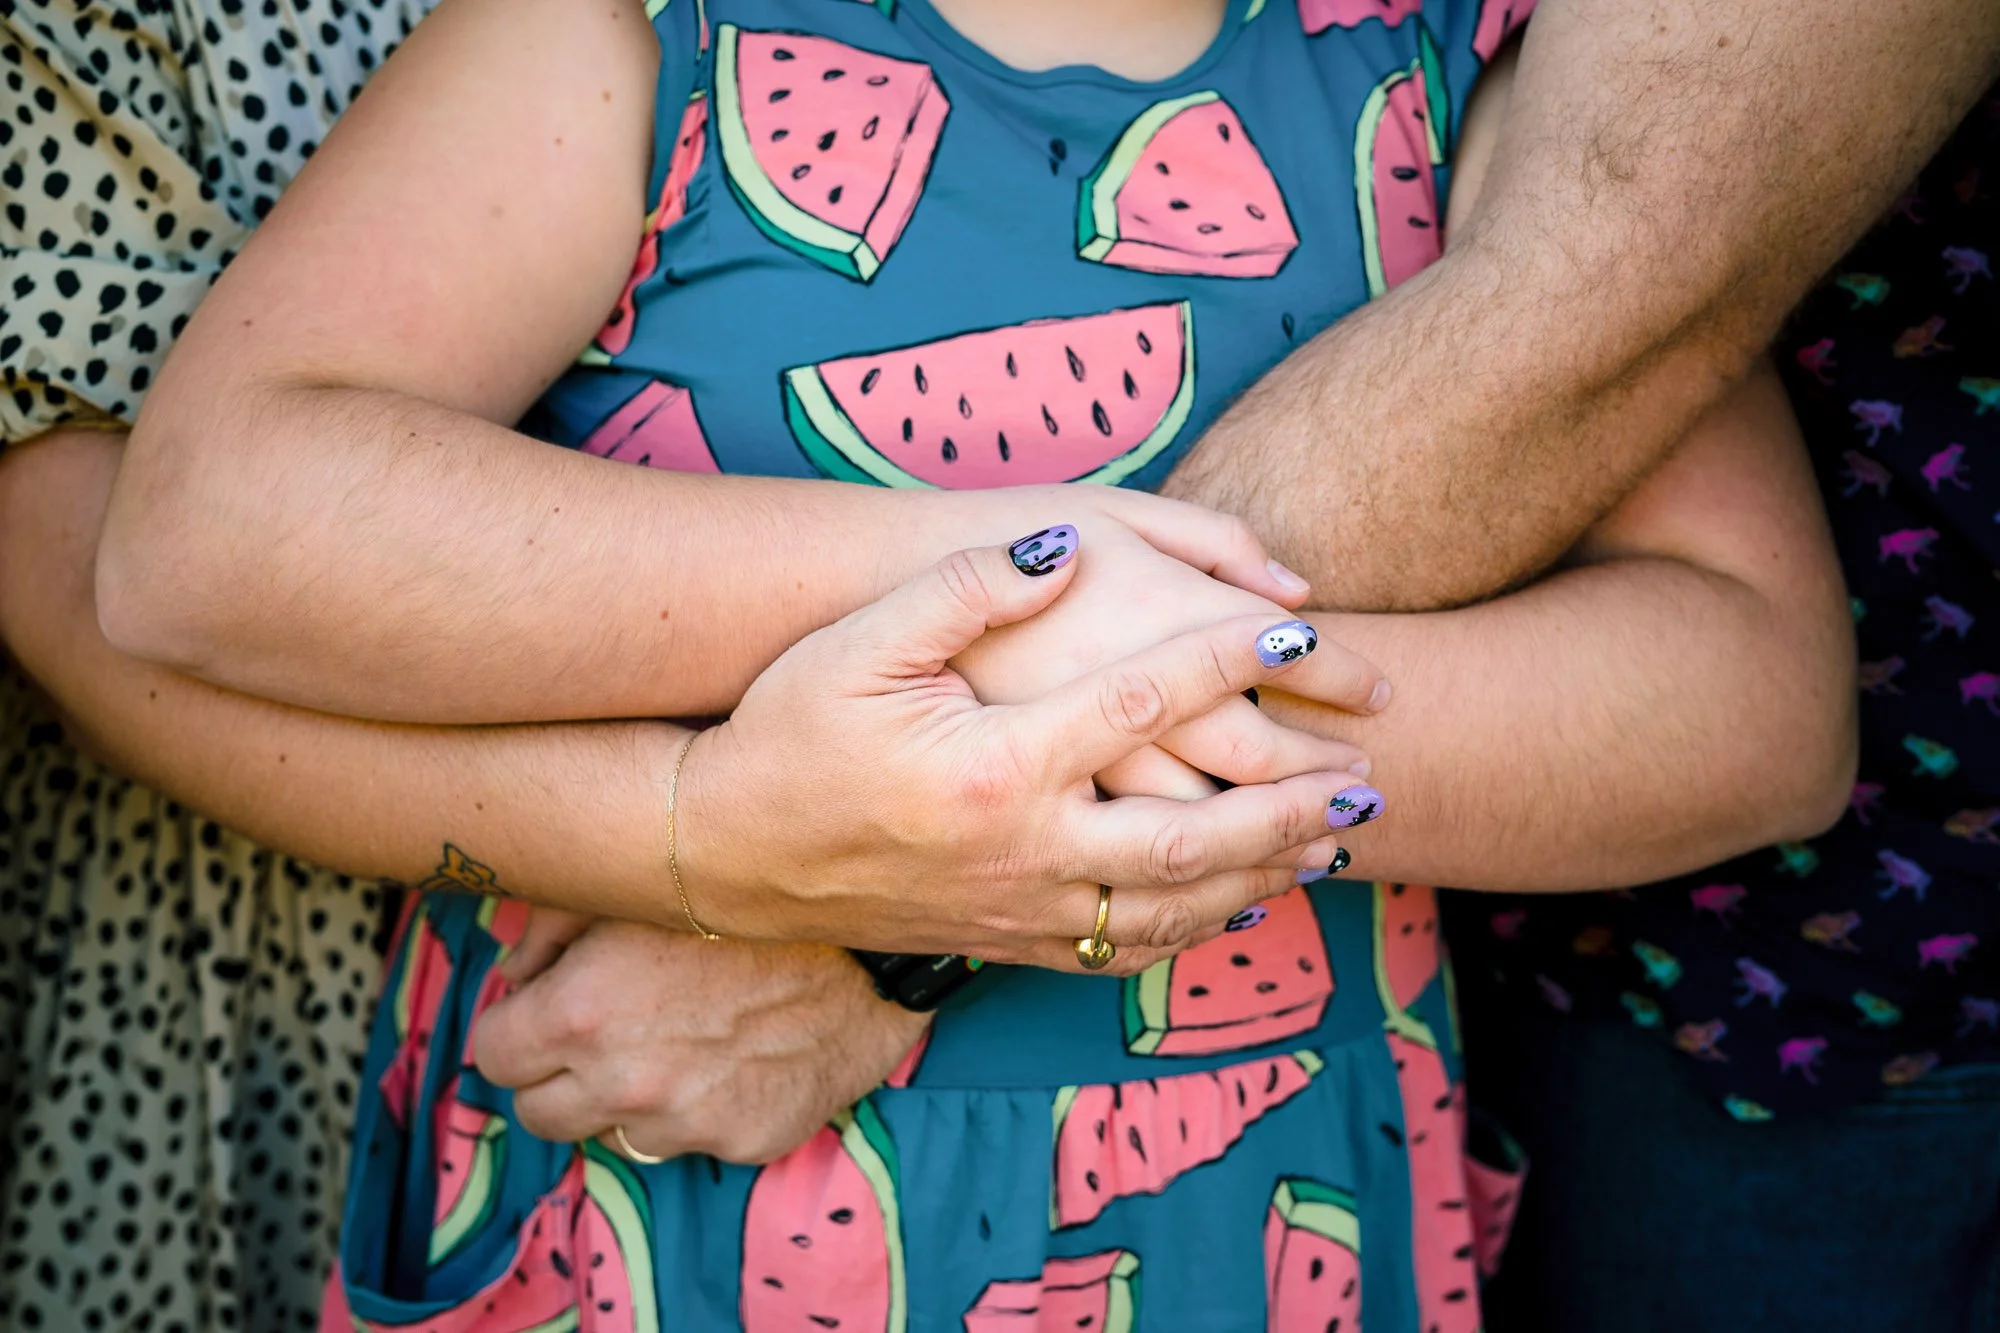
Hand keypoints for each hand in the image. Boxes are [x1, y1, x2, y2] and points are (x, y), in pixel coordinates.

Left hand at [476, 920, 926, 1163]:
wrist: (870, 933)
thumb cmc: (747, 893)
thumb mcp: (628, 883)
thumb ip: (545, 927)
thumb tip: (512, 969)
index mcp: (578, 1013)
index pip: (490, 1055)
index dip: (515, 1024)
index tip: (543, 1009)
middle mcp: (624, 1082)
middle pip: (537, 1114)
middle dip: (554, 1074)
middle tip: (597, 1032)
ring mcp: (687, 1122)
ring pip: (612, 1136)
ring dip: (624, 1099)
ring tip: (673, 1040)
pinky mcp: (745, 1141)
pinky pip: (692, 1141)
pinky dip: (699, 1108)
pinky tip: (733, 1054)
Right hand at [679, 529, 1379, 972]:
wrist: (716, 854)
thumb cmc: (782, 734)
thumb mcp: (856, 646)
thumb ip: (963, 589)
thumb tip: (1061, 547)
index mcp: (994, 763)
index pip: (1146, 702)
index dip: (1231, 663)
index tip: (1302, 639)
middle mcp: (1021, 848)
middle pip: (1194, 832)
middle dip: (1290, 804)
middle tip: (1367, 776)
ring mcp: (1017, 908)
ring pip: (1172, 904)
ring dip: (1265, 872)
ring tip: (1334, 841)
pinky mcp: (1003, 943)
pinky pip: (1124, 950)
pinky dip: (1198, 926)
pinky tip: (1241, 903)